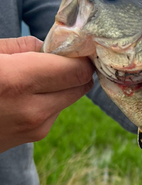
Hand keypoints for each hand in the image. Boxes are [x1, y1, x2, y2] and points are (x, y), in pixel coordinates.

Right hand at [0, 36, 93, 152]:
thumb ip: (22, 47)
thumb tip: (49, 47)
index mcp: (17, 82)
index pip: (77, 71)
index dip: (80, 56)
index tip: (72, 46)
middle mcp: (32, 110)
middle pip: (81, 85)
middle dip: (75, 69)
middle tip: (58, 57)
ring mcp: (34, 128)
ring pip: (69, 99)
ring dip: (61, 85)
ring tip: (32, 76)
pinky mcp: (32, 138)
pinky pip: (54, 112)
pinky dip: (49, 99)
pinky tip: (24, 94)